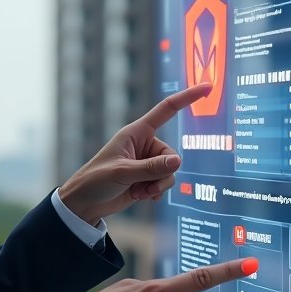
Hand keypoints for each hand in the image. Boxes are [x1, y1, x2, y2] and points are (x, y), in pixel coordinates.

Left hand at [58, 83, 211, 225]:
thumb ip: (151, 168)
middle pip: (172, 154)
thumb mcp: (123, 172)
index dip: (187, 98)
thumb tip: (178, 161)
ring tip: (138, 192)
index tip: (207, 87)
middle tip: (143, 185)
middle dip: (162, 173)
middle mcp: (144, 145)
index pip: (166, 110)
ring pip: (170, 172)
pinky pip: (164, 183)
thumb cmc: (95, 181)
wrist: (83, 204)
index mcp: (136, 132)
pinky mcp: (146, 178)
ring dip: (157, 185)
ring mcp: (146, 162)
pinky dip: (155, 192)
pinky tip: (141, 197)